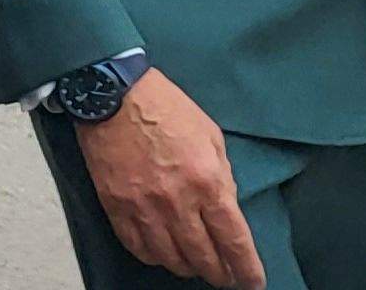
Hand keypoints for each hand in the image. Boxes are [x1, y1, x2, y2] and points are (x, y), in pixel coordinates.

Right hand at [74, 70, 262, 288]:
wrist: (112, 95)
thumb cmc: (164, 108)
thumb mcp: (211, 137)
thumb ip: (222, 175)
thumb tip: (225, 207)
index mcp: (208, 182)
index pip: (234, 241)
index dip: (246, 269)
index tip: (252, 282)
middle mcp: (177, 202)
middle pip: (204, 257)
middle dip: (219, 274)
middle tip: (225, 278)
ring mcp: (144, 207)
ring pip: (170, 258)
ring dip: (187, 267)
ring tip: (193, 265)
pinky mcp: (116, 206)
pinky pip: (137, 246)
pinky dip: (152, 256)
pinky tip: (161, 253)